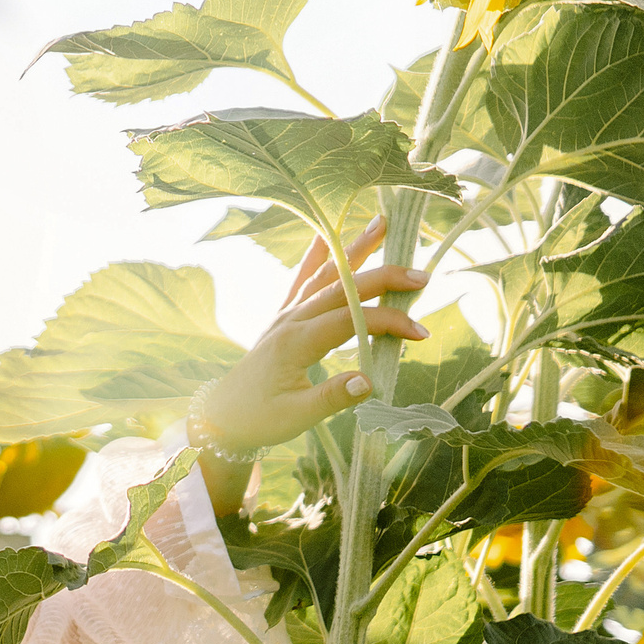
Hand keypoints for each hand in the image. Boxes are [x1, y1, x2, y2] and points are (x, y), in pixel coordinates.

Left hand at [194, 215, 431, 457]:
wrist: (222, 417)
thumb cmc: (259, 420)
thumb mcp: (295, 417)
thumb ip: (332, 398)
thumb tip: (369, 381)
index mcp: (295, 342)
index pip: (350, 321)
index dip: (387, 322)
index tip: (421, 332)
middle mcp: (290, 320)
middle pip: (342, 289)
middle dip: (383, 278)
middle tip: (422, 274)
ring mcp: (284, 315)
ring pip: (323, 275)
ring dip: (353, 250)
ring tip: (380, 223)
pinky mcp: (282, 317)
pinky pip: (301, 279)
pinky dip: (317, 255)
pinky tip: (326, 232)